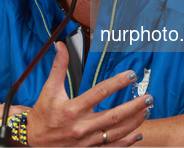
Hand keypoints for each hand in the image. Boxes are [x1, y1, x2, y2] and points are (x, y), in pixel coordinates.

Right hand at [27, 42, 151, 145]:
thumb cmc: (43, 114)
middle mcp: (81, 126)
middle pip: (114, 115)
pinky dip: (128, 141)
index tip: (131, 75)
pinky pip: (112, 147)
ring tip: (147, 111)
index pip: (100, 92)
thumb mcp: (49, 89)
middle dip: (134, 106)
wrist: (33, 141)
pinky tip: (138, 133)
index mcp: (72, 109)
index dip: (117, 83)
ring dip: (134, 121)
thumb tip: (61, 45)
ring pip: (116, 132)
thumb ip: (58, 66)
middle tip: (149, 97)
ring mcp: (87, 141)